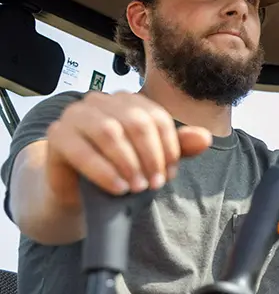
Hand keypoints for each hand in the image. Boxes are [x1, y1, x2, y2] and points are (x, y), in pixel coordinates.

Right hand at [45, 91, 211, 204]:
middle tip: (156, 184)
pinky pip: (82, 150)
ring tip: (138, 187)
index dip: (168, 146)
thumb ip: (177, 148)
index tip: (170, 173)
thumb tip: (205, 138)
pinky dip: (104, 171)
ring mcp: (76, 114)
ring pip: (109, 132)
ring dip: (129, 163)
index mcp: (127, 101)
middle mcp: (101, 101)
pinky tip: (118, 188)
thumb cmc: (117, 171)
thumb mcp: (151, 160)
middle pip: (135, 121)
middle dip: (151, 156)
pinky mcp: (57, 135)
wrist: (78, 192)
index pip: (156, 116)